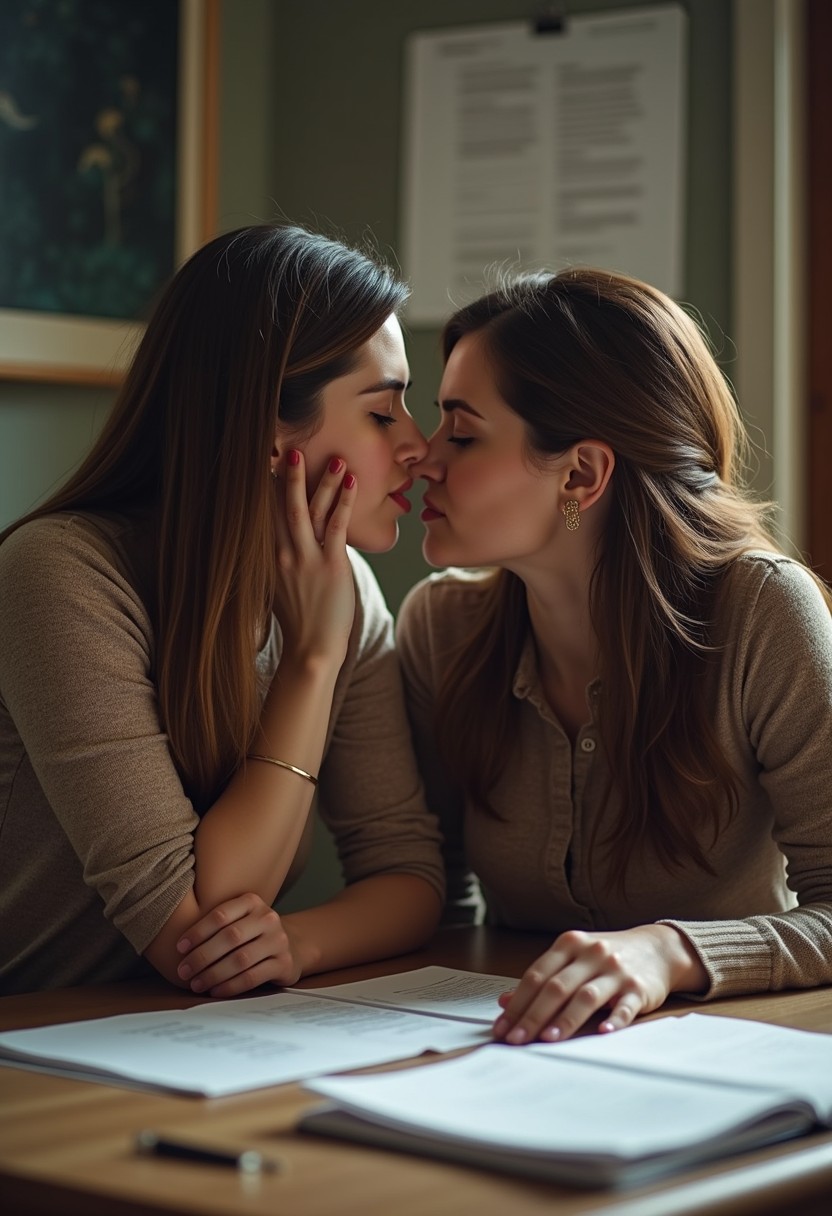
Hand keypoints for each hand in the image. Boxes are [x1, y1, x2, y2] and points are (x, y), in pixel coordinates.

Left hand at [175, 892, 302, 996]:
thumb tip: (178, 945)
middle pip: (230, 938)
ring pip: (240, 959)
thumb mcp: (240, 919)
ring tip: (196, 984)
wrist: (291, 946)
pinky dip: (231, 986)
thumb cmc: (252, 935)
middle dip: (202, 956)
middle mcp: (268, 918)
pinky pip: (253, 977)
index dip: (198, 932)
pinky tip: (215, 991)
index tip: (179, 948)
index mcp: (253, 902)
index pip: (221, 915)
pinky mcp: (285, 963)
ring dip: (214, 974)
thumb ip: (217, 924)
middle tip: (183, 971)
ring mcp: (279, 941)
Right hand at [273, 449, 355, 665]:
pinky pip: (336, 527)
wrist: (311, 650)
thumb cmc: (300, 621)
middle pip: (282, 507)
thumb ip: (281, 563)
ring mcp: (306, 559)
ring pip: (310, 511)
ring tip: (332, 458)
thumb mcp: (280, 588)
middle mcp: (283, 554)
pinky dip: (343, 502)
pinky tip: (350, 482)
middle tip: (288, 448)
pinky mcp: (330, 566)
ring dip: (320, 482)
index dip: (264, 489)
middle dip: (286, 477)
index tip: (264, 463)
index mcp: (269, 558)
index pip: (264, 515)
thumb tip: (285, 547)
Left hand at [492, 925, 707, 1043]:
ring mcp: (616, 970)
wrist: (657, 948)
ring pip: (586, 996)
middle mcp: (591, 954)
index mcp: (570, 944)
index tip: (502, 1028)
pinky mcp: (639, 988)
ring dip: (566, 1019)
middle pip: (557, 987)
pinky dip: (614, 1020)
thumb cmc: (607, 957)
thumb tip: (506, 1002)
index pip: (536, 976)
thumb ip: (543, 978)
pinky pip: (625, 1006)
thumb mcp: (573, 959)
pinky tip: (603, 1033)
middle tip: (517, 1040)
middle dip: (533, 1016)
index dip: (517, 1003)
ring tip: (548, 1039)